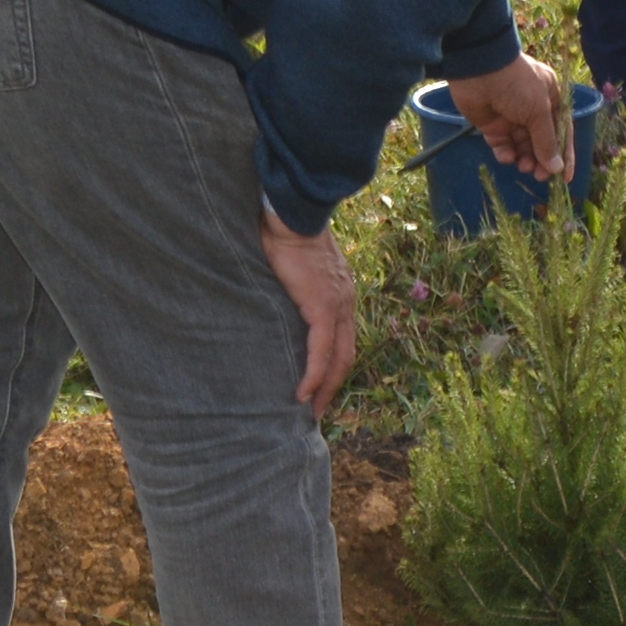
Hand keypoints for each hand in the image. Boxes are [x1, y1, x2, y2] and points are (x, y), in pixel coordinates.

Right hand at [262, 205, 356, 416]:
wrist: (292, 215)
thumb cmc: (287, 233)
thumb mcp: (297, 266)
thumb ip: (296, 285)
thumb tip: (278, 298)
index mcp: (340, 292)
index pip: (344, 338)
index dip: (335, 365)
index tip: (321, 386)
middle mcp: (345, 302)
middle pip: (347, 354)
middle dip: (334, 385)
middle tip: (318, 409)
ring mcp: (337, 305)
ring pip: (338, 358)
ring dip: (326, 387)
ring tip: (311, 409)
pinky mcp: (322, 307)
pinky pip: (321, 351)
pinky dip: (314, 375)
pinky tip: (302, 393)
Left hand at [446, 51, 573, 187]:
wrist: (479, 69)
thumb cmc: (517, 85)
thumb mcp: (538, 111)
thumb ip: (547, 141)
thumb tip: (557, 168)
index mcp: (550, 99)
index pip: (561, 132)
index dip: (564, 155)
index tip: (565, 179)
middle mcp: (532, 110)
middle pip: (541, 142)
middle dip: (541, 160)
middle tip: (540, 176)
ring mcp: (512, 118)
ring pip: (523, 147)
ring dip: (525, 159)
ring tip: (524, 166)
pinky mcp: (492, 126)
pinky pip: (503, 146)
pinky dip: (506, 154)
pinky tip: (507, 157)